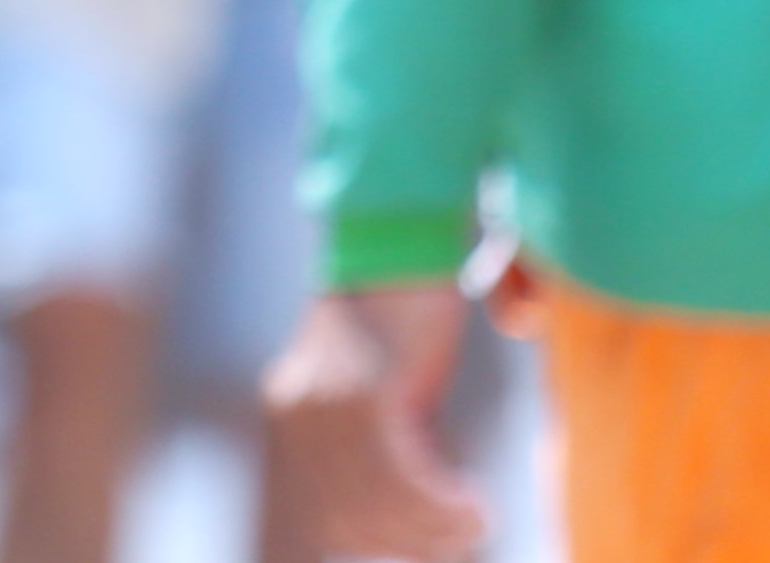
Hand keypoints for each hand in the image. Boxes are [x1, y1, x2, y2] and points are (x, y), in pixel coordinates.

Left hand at [263, 284, 484, 559]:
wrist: (400, 237)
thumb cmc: (404, 309)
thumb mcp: (390, 385)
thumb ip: (396, 435)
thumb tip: (427, 497)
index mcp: (294, 412)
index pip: (324, 511)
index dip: (379, 540)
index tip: (427, 547)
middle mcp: (299, 412)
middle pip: (351, 518)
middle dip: (413, 540)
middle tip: (463, 537)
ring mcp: (329, 405)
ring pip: (381, 505)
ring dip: (436, 527)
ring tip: (475, 523)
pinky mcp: (369, 394)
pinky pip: (402, 478)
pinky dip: (441, 505)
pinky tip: (475, 508)